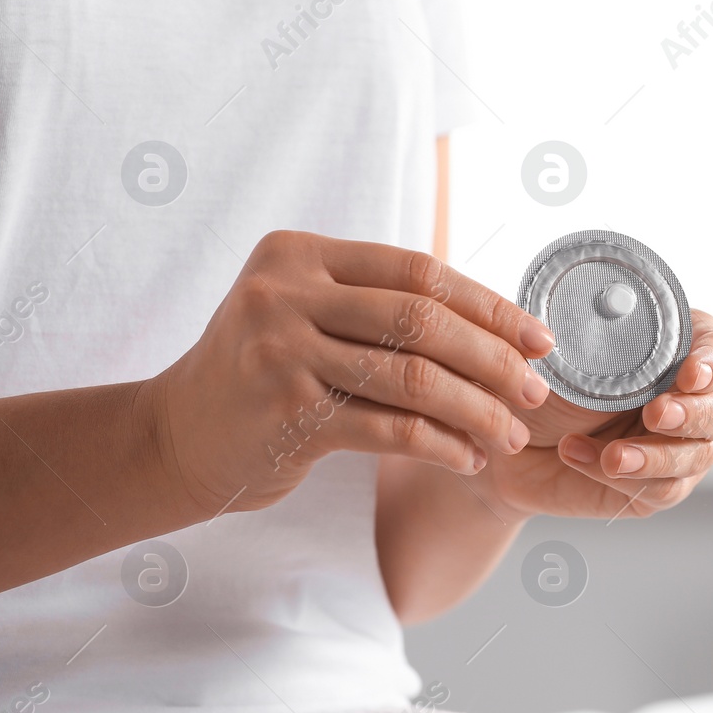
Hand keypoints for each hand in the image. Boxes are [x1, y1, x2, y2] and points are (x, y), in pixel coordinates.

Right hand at [147, 231, 555, 514]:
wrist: (173, 438)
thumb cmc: (263, 374)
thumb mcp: (307, 313)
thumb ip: (380, 304)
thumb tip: (499, 321)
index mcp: (299, 254)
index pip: (419, 270)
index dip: (488, 304)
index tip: (539, 337)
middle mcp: (283, 292)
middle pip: (423, 320)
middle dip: (494, 359)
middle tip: (536, 391)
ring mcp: (279, 352)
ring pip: (413, 378)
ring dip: (477, 410)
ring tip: (510, 434)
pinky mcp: (285, 415)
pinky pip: (390, 429)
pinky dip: (441, 446)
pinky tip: (468, 458)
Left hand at [475, 310, 712, 520]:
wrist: (510, 443)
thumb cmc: (543, 388)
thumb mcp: (562, 355)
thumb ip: (587, 334)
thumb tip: (596, 308)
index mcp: (677, 352)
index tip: (689, 374)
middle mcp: (689, 399)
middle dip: (693, 414)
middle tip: (656, 414)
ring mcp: (680, 445)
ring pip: (698, 456)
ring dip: (657, 456)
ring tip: (613, 456)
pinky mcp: (660, 486)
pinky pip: (661, 488)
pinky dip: (625, 476)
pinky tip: (579, 456)